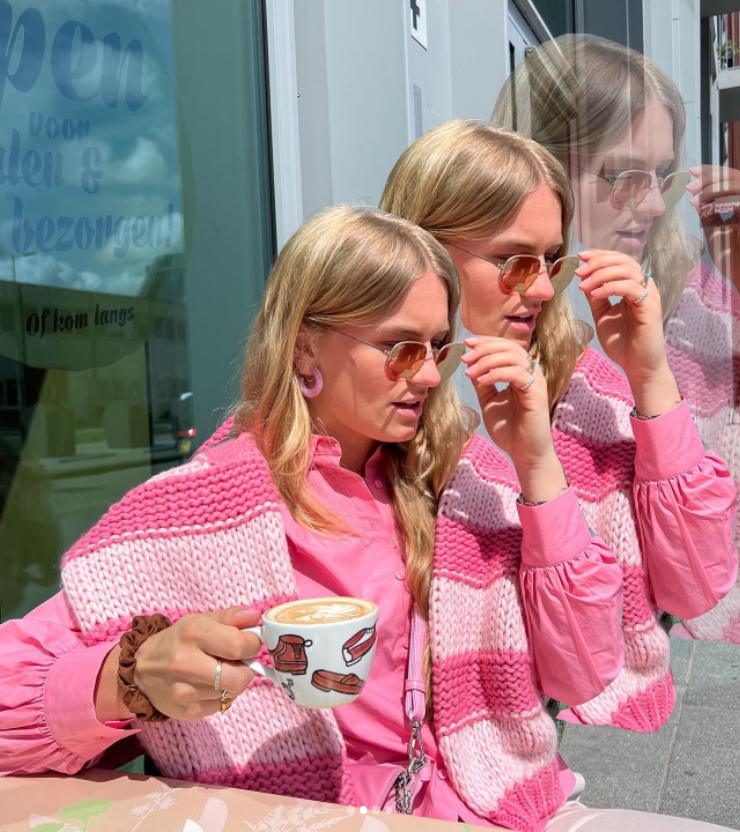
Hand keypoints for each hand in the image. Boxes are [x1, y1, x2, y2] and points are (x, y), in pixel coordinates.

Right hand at [131, 606, 261, 720]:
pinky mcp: (188, 712)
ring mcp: (185, 691)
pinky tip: (208, 685)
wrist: (140, 670)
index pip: (239, 645)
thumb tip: (255, 617)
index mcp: (193, 634)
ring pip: (233, 692)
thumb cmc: (178, 641)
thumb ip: (230, 617)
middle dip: (246, 669)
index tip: (247, 643)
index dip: (252, 644)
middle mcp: (186, 663)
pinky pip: (222, 705)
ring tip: (218, 671)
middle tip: (237, 662)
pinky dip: (221, 695)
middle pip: (240, 678)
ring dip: (233, 681)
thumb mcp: (200, 621)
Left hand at [461, 337, 553, 465]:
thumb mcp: (489, 401)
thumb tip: (469, 363)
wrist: (524, 453)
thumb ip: (482, 382)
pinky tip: (482, 381)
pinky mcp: (537, 392)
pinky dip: (496, 373)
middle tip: (465, 357)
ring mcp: (536, 381)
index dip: (486, 341)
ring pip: (513, 356)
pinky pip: (516, 373)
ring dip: (487, 360)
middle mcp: (531, 373)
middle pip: (509, 347)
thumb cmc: (509, 429)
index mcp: (521, 372)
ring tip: (470, 371)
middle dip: (485, 348)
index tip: (466, 343)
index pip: (506, 347)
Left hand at [576, 249, 666, 380]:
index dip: (600, 255)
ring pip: (626, 270)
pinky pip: (630, 287)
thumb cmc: (622, 342)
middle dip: (598, 262)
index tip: (580, 258)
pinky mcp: (650, 305)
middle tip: (579, 271)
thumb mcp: (602, 315)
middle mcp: (643, 286)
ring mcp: (649, 294)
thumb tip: (584, 278)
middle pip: (623, 261)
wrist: (637, 365)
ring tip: (584, 285)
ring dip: (601, 274)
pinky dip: (610, 287)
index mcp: (633, 286)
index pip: (619, 261)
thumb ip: (596, 296)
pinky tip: (596, 294)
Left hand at [687, 164, 739, 289]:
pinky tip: (703, 206)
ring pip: (737, 185)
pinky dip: (719, 201)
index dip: (712, 172)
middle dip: (710, 177)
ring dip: (712, 188)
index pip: (731, 179)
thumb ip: (708, 212)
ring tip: (693, 195)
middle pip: (735, 177)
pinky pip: (738, 202)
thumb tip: (696, 197)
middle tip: (690, 184)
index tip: (692, 172)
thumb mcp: (715, 229)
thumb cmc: (730, 255)